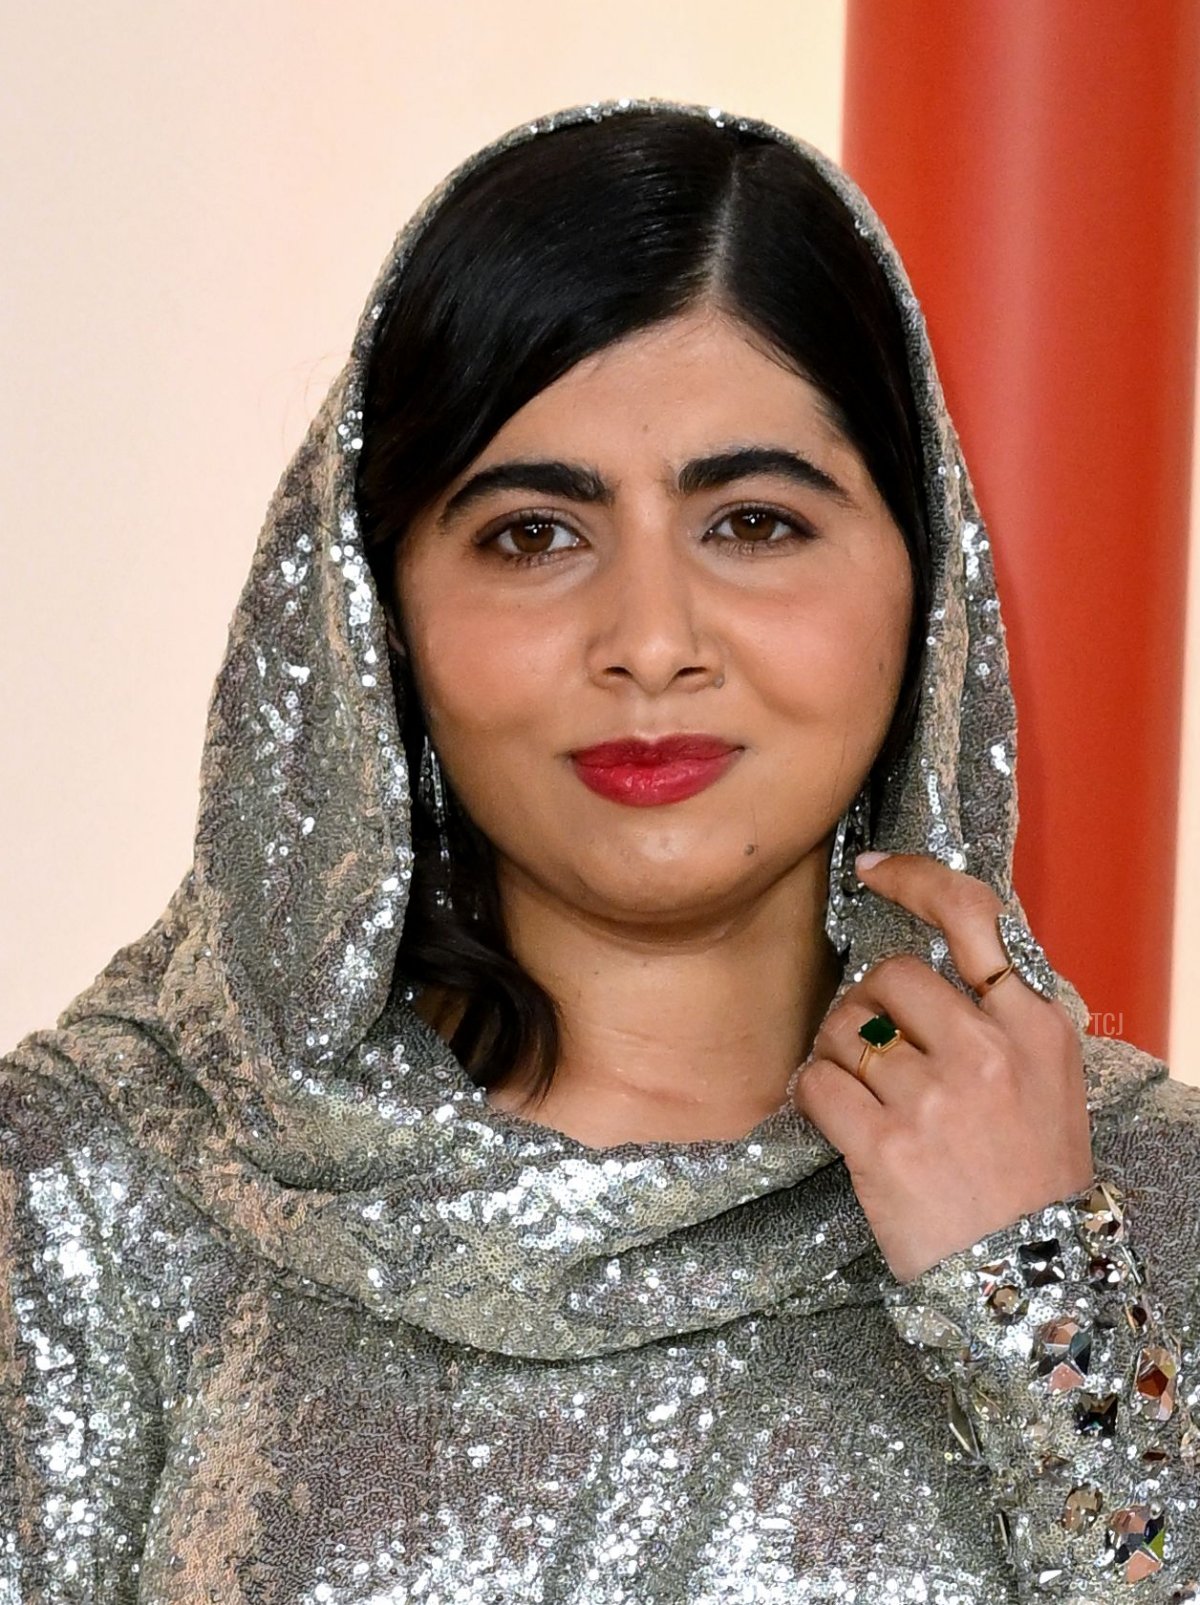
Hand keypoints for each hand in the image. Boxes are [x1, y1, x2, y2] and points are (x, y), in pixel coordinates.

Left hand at [792, 852, 1093, 1283]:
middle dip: (868, 1003)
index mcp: (1033, 1024)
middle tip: (879, 1049)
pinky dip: (813, 1093)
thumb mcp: (1047, 1078)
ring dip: (838, 1054)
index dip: (913, 879)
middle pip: (888, 973)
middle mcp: (986, 1050)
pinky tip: (835, 1115)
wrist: (1032, 1281)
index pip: (970, 914)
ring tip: (868, 1096)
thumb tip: (920, 958)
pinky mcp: (884, 1146)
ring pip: (843, 1027)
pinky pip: (816, 1083)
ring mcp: (934, 1098)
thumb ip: (997, 1014)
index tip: (872, 869)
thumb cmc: (1031, 1176)